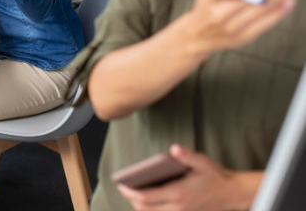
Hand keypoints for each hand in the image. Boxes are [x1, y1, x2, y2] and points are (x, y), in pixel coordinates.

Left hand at [117, 145, 260, 210]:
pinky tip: (149, 202)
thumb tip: (174, 149)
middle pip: (145, 209)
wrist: (233, 194)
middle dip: (132, 199)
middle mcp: (177, 207)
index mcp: (177, 193)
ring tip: (134, 194)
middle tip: (125, 188)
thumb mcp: (202, 162)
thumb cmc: (215, 176)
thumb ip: (187, 156)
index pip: (145, 197)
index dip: (129, 192)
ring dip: (141, 207)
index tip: (120, 185)